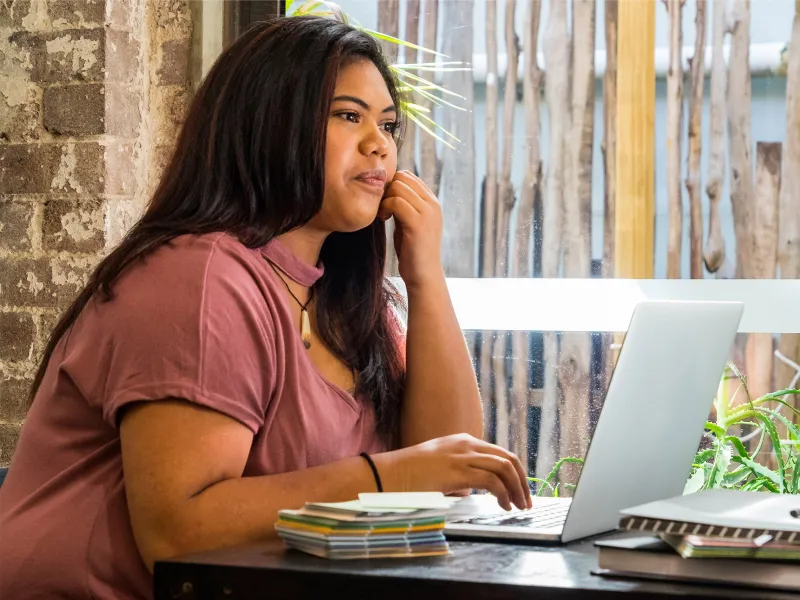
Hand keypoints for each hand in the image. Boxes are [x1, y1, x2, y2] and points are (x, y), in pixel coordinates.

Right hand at [374, 433, 532, 510]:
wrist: (389, 474)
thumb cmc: (409, 474)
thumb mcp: (439, 470)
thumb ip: (457, 476)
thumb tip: (469, 490)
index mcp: (463, 441)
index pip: (499, 453)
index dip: (514, 472)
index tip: (519, 490)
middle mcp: (466, 444)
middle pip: (507, 458)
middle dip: (521, 480)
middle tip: (525, 500)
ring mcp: (463, 456)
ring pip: (504, 467)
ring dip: (517, 488)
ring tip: (518, 505)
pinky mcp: (458, 471)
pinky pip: (492, 481)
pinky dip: (503, 494)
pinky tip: (503, 505)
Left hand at [377, 170, 442, 288]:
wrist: (424, 275)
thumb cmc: (413, 251)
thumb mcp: (409, 222)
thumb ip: (405, 206)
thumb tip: (388, 190)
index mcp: (432, 202)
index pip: (408, 176)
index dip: (392, 185)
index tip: (385, 203)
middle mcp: (432, 203)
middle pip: (402, 177)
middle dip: (387, 190)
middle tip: (382, 208)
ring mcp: (427, 212)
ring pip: (398, 187)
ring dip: (384, 199)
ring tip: (383, 215)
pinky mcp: (418, 223)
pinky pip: (396, 202)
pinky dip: (385, 208)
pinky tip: (384, 219)